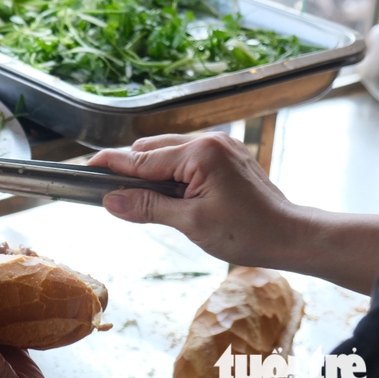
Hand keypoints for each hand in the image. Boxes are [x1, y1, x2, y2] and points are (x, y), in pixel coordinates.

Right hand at [91, 132, 378, 294]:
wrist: (291, 236)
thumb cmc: (248, 233)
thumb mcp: (190, 223)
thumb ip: (147, 207)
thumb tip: (110, 200)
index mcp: (199, 153)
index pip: (142, 158)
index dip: (112, 164)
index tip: (86, 166)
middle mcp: (209, 141)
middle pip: (151, 149)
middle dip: (131, 170)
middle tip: (115, 196)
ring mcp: (219, 145)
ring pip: (167, 151)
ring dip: (152, 172)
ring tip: (147, 201)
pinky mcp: (225, 155)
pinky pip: (185, 156)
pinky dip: (171, 172)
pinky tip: (172, 194)